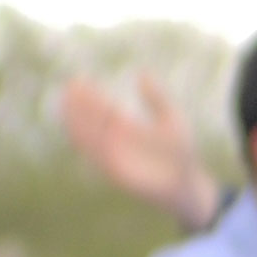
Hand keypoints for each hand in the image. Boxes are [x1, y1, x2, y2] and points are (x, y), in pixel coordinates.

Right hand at [64, 72, 218, 229]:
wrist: (188, 184)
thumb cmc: (181, 153)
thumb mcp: (171, 118)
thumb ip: (157, 97)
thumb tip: (142, 73)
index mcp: (127, 128)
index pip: (103, 108)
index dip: (90, 95)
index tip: (79, 79)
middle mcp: (117, 141)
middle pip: (92, 120)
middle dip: (80, 104)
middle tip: (71, 84)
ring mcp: (114, 156)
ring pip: (88, 136)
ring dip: (77, 119)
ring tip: (68, 101)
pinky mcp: (115, 172)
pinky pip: (96, 155)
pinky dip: (85, 142)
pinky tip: (77, 128)